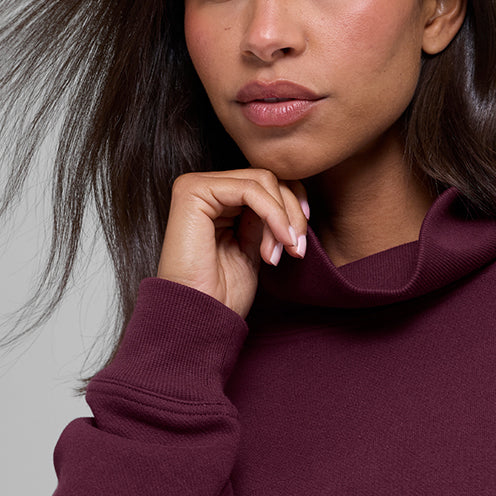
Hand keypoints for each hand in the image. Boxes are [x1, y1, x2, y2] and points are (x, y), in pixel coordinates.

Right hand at [156, 168, 309, 319]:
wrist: (201, 317)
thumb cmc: (223, 293)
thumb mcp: (255, 249)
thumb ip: (267, 220)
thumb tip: (295, 199)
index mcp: (216, 201)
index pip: (265, 184)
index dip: (293, 204)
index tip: (302, 239)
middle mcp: (204, 188)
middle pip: (267, 178)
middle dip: (292, 213)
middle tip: (297, 249)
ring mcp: (196, 186)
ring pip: (262, 180)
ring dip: (284, 217)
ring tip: (286, 251)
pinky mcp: (193, 191)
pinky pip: (250, 190)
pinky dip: (273, 214)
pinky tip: (278, 244)